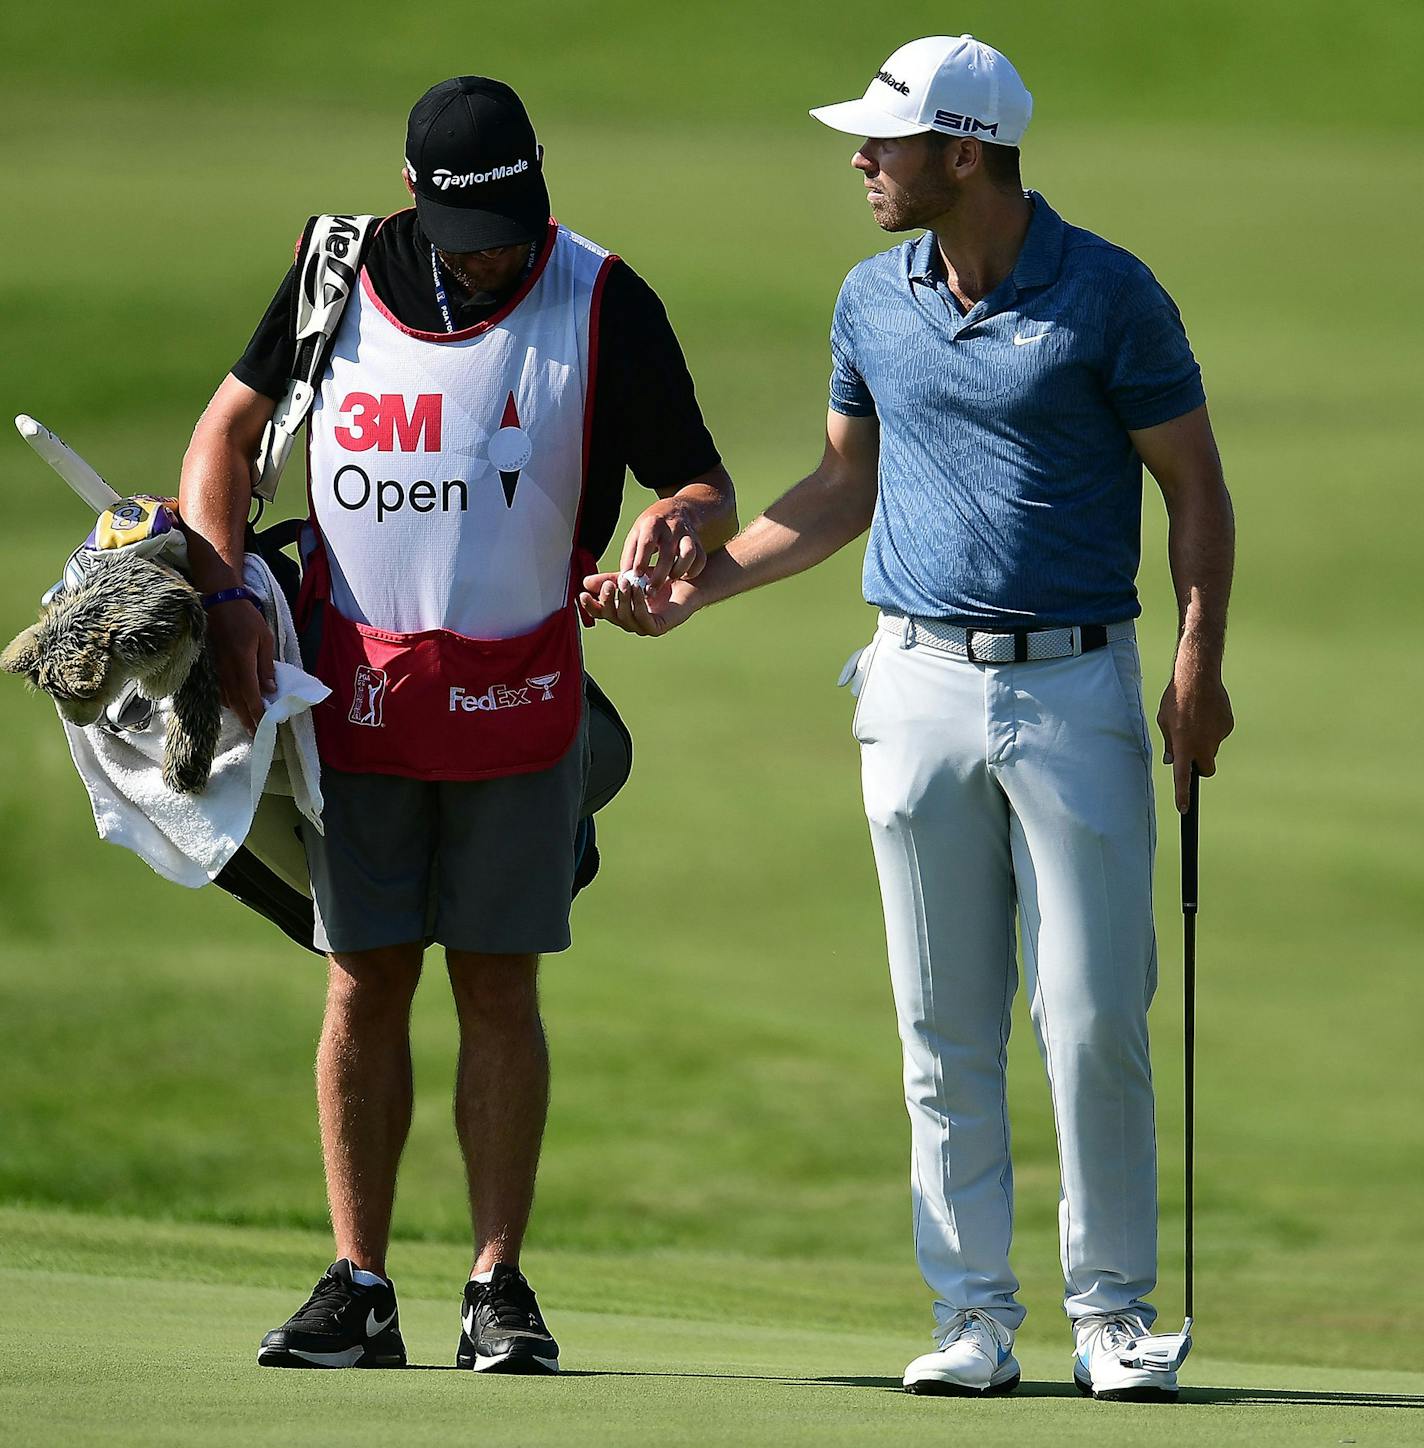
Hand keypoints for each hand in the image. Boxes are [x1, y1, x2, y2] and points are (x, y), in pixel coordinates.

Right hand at [207, 600, 275, 733]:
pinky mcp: (208, 664)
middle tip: (255, 733)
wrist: (217, 600)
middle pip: (236, 701)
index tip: (264, 726)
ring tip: (246, 723)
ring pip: (225, 696)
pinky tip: (231, 705)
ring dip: (236, 711)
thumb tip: (270, 690)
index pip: (250, 694)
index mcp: (242, 662)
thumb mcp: (264, 638)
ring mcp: (214, 667)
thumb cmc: (245, 617)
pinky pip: (217, 688)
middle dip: (247, 718)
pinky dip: (225, 700)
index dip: (257, 712)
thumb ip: (266, 665)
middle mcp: (226, 669)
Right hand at [579, 571, 695, 637]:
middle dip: (608, 600)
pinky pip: (643, 619)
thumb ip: (609, 578)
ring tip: (625, 583)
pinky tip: (638, 590)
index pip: (601, 612)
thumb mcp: (630, 576)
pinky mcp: (658, 628)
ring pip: (626, 617)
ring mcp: (644, 627)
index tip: (582, 593)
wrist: (687, 581)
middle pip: (612, 616)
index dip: (591, 605)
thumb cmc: (660, 579)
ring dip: (623, 600)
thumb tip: (585, 581)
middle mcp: (631, 622)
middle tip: (609, 584)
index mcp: (622, 611)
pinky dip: (638, 604)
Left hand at [618, 498, 705, 589]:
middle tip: (650, 592)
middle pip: (667, 554)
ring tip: (670, 580)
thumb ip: (629, 555)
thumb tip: (624, 579)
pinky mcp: (698, 542)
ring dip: (679, 571)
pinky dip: (693, 571)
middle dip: (659, 576)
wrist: (678, 510)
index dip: (641, 562)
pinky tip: (683, 575)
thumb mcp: (636, 534)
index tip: (636, 578)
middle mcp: (671, 528)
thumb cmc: (651, 527)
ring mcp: (687, 534)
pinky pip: (700, 559)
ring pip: (688, 554)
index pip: (647, 544)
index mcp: (652, 524)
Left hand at [1157, 654, 1233, 812]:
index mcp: (1183, 746)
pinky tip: (1207, 712)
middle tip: (1191, 752)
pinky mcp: (1227, 727)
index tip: (1184, 809)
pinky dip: (1213, 728)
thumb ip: (1169, 744)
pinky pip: (1219, 733)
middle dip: (1200, 766)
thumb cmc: (1175, 699)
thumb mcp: (1164, 722)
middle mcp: (1203, 746)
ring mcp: (1218, 737)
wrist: (1198, 678)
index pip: (1182, 777)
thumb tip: (1170, 760)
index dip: (1182, 795)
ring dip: (1204, 742)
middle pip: (1206, 769)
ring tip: (1196, 719)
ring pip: (1212, 749)